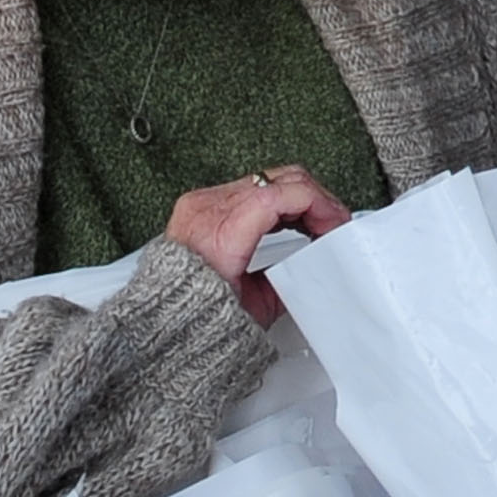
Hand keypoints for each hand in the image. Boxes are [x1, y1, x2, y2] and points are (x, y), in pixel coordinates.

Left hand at [167, 166, 350, 325]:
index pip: (282, 193)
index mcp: (222, 235)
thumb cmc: (199, 318)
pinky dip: (276, 198)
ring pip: (268, 178)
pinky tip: (288, 218)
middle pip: (280, 178)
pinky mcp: (199, 201)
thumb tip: (313, 259)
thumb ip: (288, 272)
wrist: (160, 319)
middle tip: (331, 223)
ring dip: (297, 197)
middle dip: (315, 198)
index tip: (335, 222)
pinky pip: (249, 186)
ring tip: (313, 223)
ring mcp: (201, 202)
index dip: (320, 203)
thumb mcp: (258, 304)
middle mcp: (208, 210)